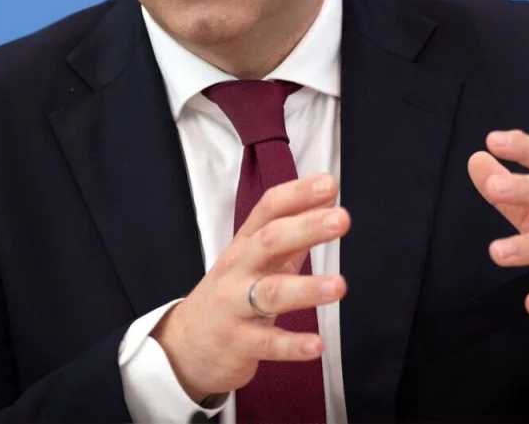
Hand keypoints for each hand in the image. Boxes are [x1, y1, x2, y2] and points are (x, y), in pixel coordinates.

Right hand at [151, 173, 349, 402]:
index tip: (329, 183)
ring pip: (270, 293)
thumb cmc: (233, 293)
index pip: (269, 210)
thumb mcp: (258, 259)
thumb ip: (292, 233)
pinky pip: (267, 343)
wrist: (186, 345)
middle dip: (306, 228)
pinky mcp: (238, 343)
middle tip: (342, 219)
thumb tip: (328, 201)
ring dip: (306, 288)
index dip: (298, 194)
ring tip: (339, 286)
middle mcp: (238, 269)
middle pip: (269, 242)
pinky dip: (292, 345)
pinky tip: (317, 345)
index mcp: (246, 243)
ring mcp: (234, 306)